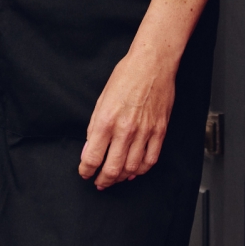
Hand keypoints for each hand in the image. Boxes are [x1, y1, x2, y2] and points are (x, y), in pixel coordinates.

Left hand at [78, 43, 176, 188]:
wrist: (152, 64)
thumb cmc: (126, 76)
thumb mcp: (102, 99)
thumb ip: (94, 126)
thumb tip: (88, 148)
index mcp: (106, 120)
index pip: (92, 157)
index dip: (86, 170)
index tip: (85, 172)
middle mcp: (125, 129)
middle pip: (112, 169)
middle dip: (102, 180)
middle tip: (98, 182)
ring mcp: (144, 132)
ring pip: (131, 168)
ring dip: (121, 178)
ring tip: (115, 177)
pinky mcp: (159, 131)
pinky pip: (150, 160)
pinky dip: (141, 170)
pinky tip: (134, 170)